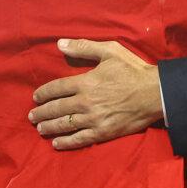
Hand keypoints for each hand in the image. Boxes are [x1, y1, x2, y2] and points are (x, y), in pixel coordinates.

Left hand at [28, 39, 162, 149]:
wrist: (154, 93)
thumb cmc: (133, 70)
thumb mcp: (110, 51)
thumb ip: (84, 48)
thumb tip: (60, 44)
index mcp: (85, 82)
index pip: (56, 88)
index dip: (43, 93)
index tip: (36, 97)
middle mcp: (85, 102)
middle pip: (56, 108)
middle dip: (41, 112)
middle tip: (32, 115)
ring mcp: (93, 119)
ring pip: (64, 125)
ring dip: (49, 127)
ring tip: (40, 128)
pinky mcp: (102, 132)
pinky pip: (79, 139)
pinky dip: (65, 142)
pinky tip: (56, 143)